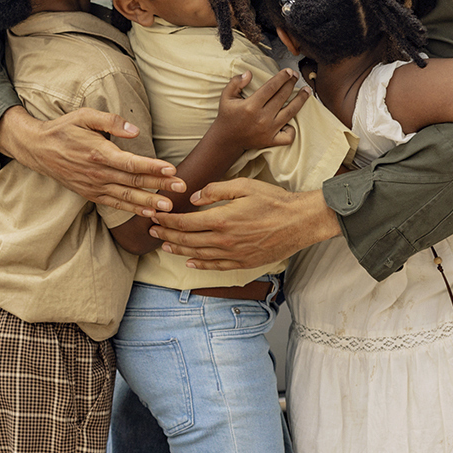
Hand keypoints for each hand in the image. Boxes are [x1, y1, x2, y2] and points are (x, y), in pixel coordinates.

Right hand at [0, 105, 179, 215]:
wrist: (37, 148)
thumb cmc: (63, 129)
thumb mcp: (84, 116)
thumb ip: (110, 122)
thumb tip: (135, 131)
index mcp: (98, 152)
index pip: (131, 162)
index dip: (153, 167)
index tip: (172, 170)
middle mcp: (97, 172)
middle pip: (133, 180)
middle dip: (160, 185)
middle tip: (182, 187)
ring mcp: (93, 185)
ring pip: (126, 195)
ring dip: (149, 201)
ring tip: (169, 207)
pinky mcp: (90, 193)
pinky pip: (114, 203)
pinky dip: (131, 208)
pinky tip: (147, 212)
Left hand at [149, 178, 340, 270]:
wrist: (300, 222)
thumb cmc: (274, 201)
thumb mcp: (243, 186)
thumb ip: (215, 191)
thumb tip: (194, 197)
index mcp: (222, 220)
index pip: (185, 222)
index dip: (167, 220)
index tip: (155, 216)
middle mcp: (224, 240)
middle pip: (187, 240)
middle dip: (167, 234)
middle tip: (152, 230)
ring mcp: (234, 254)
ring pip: (198, 254)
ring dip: (178, 250)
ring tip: (164, 245)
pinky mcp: (244, 263)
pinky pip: (216, 266)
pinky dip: (200, 264)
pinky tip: (190, 261)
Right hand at [211, 68, 308, 151]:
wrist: (227, 140)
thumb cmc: (227, 116)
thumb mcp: (226, 97)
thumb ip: (236, 83)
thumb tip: (249, 73)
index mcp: (250, 106)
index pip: (271, 87)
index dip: (281, 77)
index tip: (288, 71)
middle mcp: (262, 118)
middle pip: (282, 97)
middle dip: (291, 84)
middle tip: (295, 75)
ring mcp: (268, 130)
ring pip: (291, 112)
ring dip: (300, 100)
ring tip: (306, 91)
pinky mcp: (271, 141)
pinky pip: (288, 135)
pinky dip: (292, 128)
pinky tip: (292, 120)